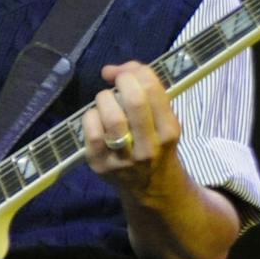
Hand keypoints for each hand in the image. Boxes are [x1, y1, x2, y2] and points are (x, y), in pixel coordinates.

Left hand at [81, 61, 183, 196]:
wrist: (151, 189)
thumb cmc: (155, 144)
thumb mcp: (163, 120)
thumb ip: (146, 90)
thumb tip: (110, 69)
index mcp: (168, 131)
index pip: (154, 91)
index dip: (137, 72)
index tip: (128, 73)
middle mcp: (148, 147)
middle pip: (134, 102)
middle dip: (122, 82)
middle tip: (118, 81)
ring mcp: (123, 159)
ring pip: (111, 117)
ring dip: (105, 99)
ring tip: (107, 100)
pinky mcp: (100, 166)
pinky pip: (91, 132)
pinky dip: (90, 116)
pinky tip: (96, 117)